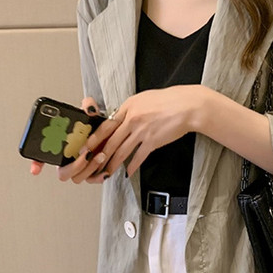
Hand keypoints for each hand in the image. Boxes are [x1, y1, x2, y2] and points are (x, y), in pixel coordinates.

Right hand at [27, 97, 103, 176]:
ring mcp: (79, 169)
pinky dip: (98, 178)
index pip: (40, 157)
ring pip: (78, 177)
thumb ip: (88, 107)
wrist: (108, 131)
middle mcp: (67, 161)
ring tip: (100, 155)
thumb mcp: (89, 113)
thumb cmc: (92, 124)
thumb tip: (90, 108)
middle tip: (86, 153)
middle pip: (63, 173)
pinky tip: (105, 171)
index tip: (35, 169)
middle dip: (75, 165)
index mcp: (59, 147)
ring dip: (89, 168)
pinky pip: (92, 180)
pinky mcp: (91, 173)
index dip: (36, 163)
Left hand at [58, 85, 208, 183]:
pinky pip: (138, 156)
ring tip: (105, 173)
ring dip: (112, 164)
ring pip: (121, 151)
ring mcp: (141, 131)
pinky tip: (128, 172)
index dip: (94, 138)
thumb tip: (121, 120)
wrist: (186, 106)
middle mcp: (132, 119)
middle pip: (110, 141)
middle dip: (98, 155)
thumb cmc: (168, 101)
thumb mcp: (143, 99)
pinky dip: (132, 166)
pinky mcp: (152, 141)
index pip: (106, 125)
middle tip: (90, 165)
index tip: (86, 147)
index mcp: (128, 107)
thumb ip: (130, 110)